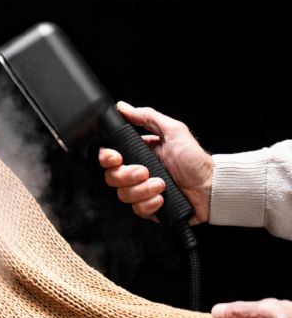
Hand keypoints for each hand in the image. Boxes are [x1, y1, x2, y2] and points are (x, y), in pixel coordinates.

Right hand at [98, 102, 213, 223]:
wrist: (211, 188)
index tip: (116, 157)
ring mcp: (142, 192)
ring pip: (123, 195)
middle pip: (112, 177)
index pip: (109, 157)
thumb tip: (124, 107)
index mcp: (139, 154)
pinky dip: (150, 204)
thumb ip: (147, 117)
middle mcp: (137, 173)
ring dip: (142, 190)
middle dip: (127, 175)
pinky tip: (163, 198)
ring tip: (162, 185)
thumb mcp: (173, 131)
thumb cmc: (195, 160)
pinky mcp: (149, 208)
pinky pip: (138, 210)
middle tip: (145, 172)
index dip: (107, 158)